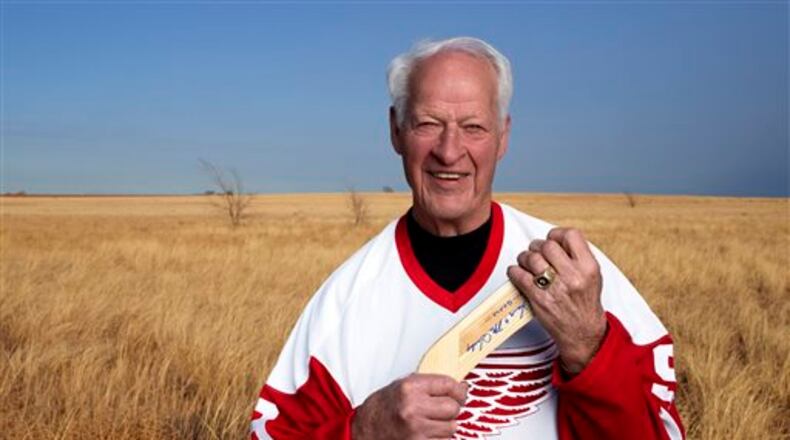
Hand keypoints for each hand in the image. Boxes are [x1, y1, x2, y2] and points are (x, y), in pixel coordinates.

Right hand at [352, 373, 466, 439]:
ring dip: (446, 426)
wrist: (364, 430)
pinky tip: (427, 433)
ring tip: (431, 422)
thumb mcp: (402, 386)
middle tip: (443, 409)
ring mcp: (416, 430)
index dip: (458, 390)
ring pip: (451, 427)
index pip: (448, 385)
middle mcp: (413, 408)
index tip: (460, 393)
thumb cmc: (383, 407)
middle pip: (453, 407)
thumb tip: (461, 388)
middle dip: (452, 409)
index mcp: (410, 388)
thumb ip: (430, 385)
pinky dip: (439, 438)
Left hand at [507, 227, 606, 374]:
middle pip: (547, 246)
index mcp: (588, 267)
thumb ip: (577, 256)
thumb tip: (555, 239)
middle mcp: (573, 276)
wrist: (582, 333)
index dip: (557, 234)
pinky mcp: (539, 299)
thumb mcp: (592, 276)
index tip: (552, 239)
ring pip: (531, 258)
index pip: (571, 235)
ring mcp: (555, 288)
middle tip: (536, 252)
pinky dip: (514, 271)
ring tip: (526, 262)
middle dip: (538, 246)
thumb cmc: (585, 304)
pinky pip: (519, 275)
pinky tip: (517, 273)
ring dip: (524, 258)